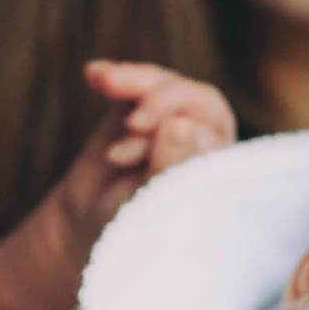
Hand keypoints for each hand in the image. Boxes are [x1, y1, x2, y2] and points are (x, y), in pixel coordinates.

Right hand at [0, 62, 234, 309]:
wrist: (89, 234)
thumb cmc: (129, 234)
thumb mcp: (146, 209)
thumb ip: (169, 170)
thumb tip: (181, 124)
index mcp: (219, 174)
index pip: (213, 135)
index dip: (180, 128)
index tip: (137, 135)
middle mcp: (205, 144)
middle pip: (200, 102)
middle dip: (164, 102)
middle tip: (130, 122)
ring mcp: (176, 123)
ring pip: (169, 86)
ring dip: (137, 82)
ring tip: (105, 83)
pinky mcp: (146, 110)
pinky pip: (140, 83)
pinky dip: (118, 77)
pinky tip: (93, 74)